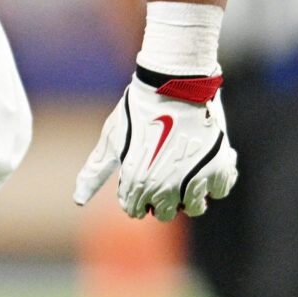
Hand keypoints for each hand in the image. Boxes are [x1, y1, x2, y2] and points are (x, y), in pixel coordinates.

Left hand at [73, 67, 238, 221]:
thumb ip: (95, 172)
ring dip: (190, 195)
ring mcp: (194, 179)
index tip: (140, 174)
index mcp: (136, 182)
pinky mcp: (218, 168)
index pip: (135, 210)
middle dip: (162, 199)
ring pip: (195, 208)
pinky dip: (214, 181)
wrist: (173, 83)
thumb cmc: (138, 108)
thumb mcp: (111, 138)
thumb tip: (78, 199)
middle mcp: (165, 187)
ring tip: (185, 171)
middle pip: (165, 213)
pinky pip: (219, 191)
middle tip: (164, 173)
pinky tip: (203, 163)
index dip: (135, 195)